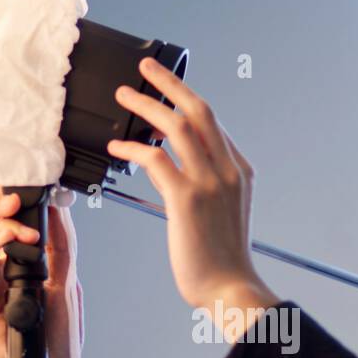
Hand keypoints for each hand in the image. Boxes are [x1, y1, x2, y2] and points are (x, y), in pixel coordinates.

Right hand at [0, 187, 83, 357]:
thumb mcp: (67, 286)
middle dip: (0, 204)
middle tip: (20, 196)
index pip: (10, 223)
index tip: (30, 181)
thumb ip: (61, 251)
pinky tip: (6, 242)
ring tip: (19, 219)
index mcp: (19, 265)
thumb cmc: (56, 342)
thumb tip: (60, 212)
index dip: (14, 201)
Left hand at [106, 57, 269, 311]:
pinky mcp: (186, 199)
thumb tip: (169, 168)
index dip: (187, 101)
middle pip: (199, 110)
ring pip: (177, 126)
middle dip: (171, 83)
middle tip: (147, 68)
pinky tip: (118, 148)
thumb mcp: (223, 213)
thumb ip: (203, 186)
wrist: (230, 289)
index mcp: (239, 172)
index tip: (167, 91)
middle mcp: (228, 170)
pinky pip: (156, 159)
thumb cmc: (222, 260)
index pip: (213, 124)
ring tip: (125, 96)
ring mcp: (209, 182)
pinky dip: (133, 148)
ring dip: (147, 105)